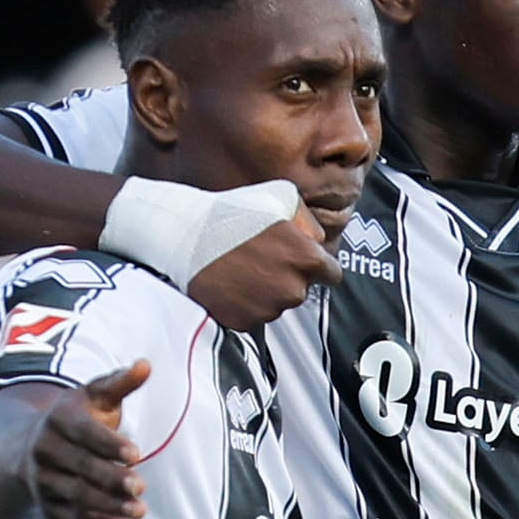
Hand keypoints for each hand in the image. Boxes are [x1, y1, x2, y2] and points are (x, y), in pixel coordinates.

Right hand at [31, 360, 150, 518]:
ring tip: (139, 510)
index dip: (108, 444)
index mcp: (58, 419)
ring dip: (109, 506)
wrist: (29, 449)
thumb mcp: (94, 397)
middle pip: (80, 468)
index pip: (83, 433)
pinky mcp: (50, 507)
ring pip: (78, 496)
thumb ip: (119, 383)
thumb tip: (146, 364)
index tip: (135, 454)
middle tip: (140, 486)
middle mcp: (44, 450)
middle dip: (110, 479)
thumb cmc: (76, 420)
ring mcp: (44, 481)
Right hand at [184, 213, 337, 330]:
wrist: (187, 236)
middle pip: (302, 290)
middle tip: (262, 257)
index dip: (319, 265)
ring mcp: (268, 309)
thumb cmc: (232, 212)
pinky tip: (233, 282)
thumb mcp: (282, 196)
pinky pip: (254, 315)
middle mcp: (292, 289)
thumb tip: (316, 239)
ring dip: (267, 290)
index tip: (303, 260)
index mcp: (307, 259)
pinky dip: (247, 303)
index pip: (332, 275)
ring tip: (243, 267)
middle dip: (289, 276)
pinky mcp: (244, 322)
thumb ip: (308, 220)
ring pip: (278, 304)